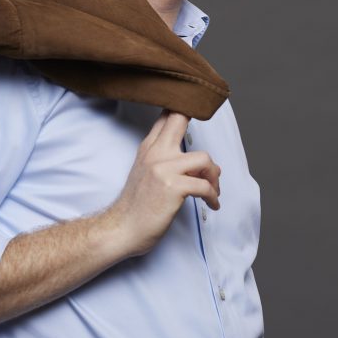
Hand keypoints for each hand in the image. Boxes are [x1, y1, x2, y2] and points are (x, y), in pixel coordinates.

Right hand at [103, 110, 220, 257]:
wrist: (123, 229)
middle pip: (180, 118)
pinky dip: (213, 196)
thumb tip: (206, 164)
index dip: (183, 108)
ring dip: (214, 176)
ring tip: (213, 189)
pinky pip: (205, 186)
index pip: (166, 116)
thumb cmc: (137, 206)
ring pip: (204, 158)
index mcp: (148, 148)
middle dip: (199, 121)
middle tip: (209, 140)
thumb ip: (170, 160)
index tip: (198, 113)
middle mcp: (155, 153)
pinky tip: (212, 204)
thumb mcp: (147, 173)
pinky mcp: (173, 187)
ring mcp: (163, 169)